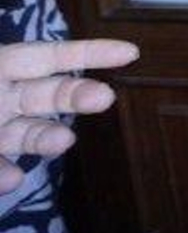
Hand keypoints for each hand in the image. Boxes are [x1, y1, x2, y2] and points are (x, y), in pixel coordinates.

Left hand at [0, 38, 138, 193]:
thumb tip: (10, 117)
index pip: (47, 57)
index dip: (88, 53)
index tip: (131, 53)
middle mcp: (0, 98)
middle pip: (47, 95)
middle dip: (79, 95)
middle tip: (105, 99)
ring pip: (28, 133)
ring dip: (48, 138)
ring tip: (64, 141)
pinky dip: (5, 176)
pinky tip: (13, 180)